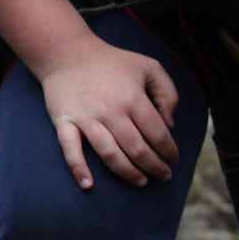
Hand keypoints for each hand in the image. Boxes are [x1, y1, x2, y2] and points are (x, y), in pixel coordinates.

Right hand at [37, 35, 179, 189]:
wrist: (69, 53)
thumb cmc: (114, 62)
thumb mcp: (150, 67)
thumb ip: (167, 94)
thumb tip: (170, 125)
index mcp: (133, 98)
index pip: (157, 133)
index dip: (169, 150)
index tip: (174, 158)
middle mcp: (111, 111)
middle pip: (137, 148)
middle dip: (154, 166)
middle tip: (164, 176)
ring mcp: (86, 118)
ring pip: (110, 154)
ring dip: (128, 173)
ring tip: (141, 182)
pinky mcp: (64, 122)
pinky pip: (71, 150)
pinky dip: (79, 169)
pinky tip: (89, 185)